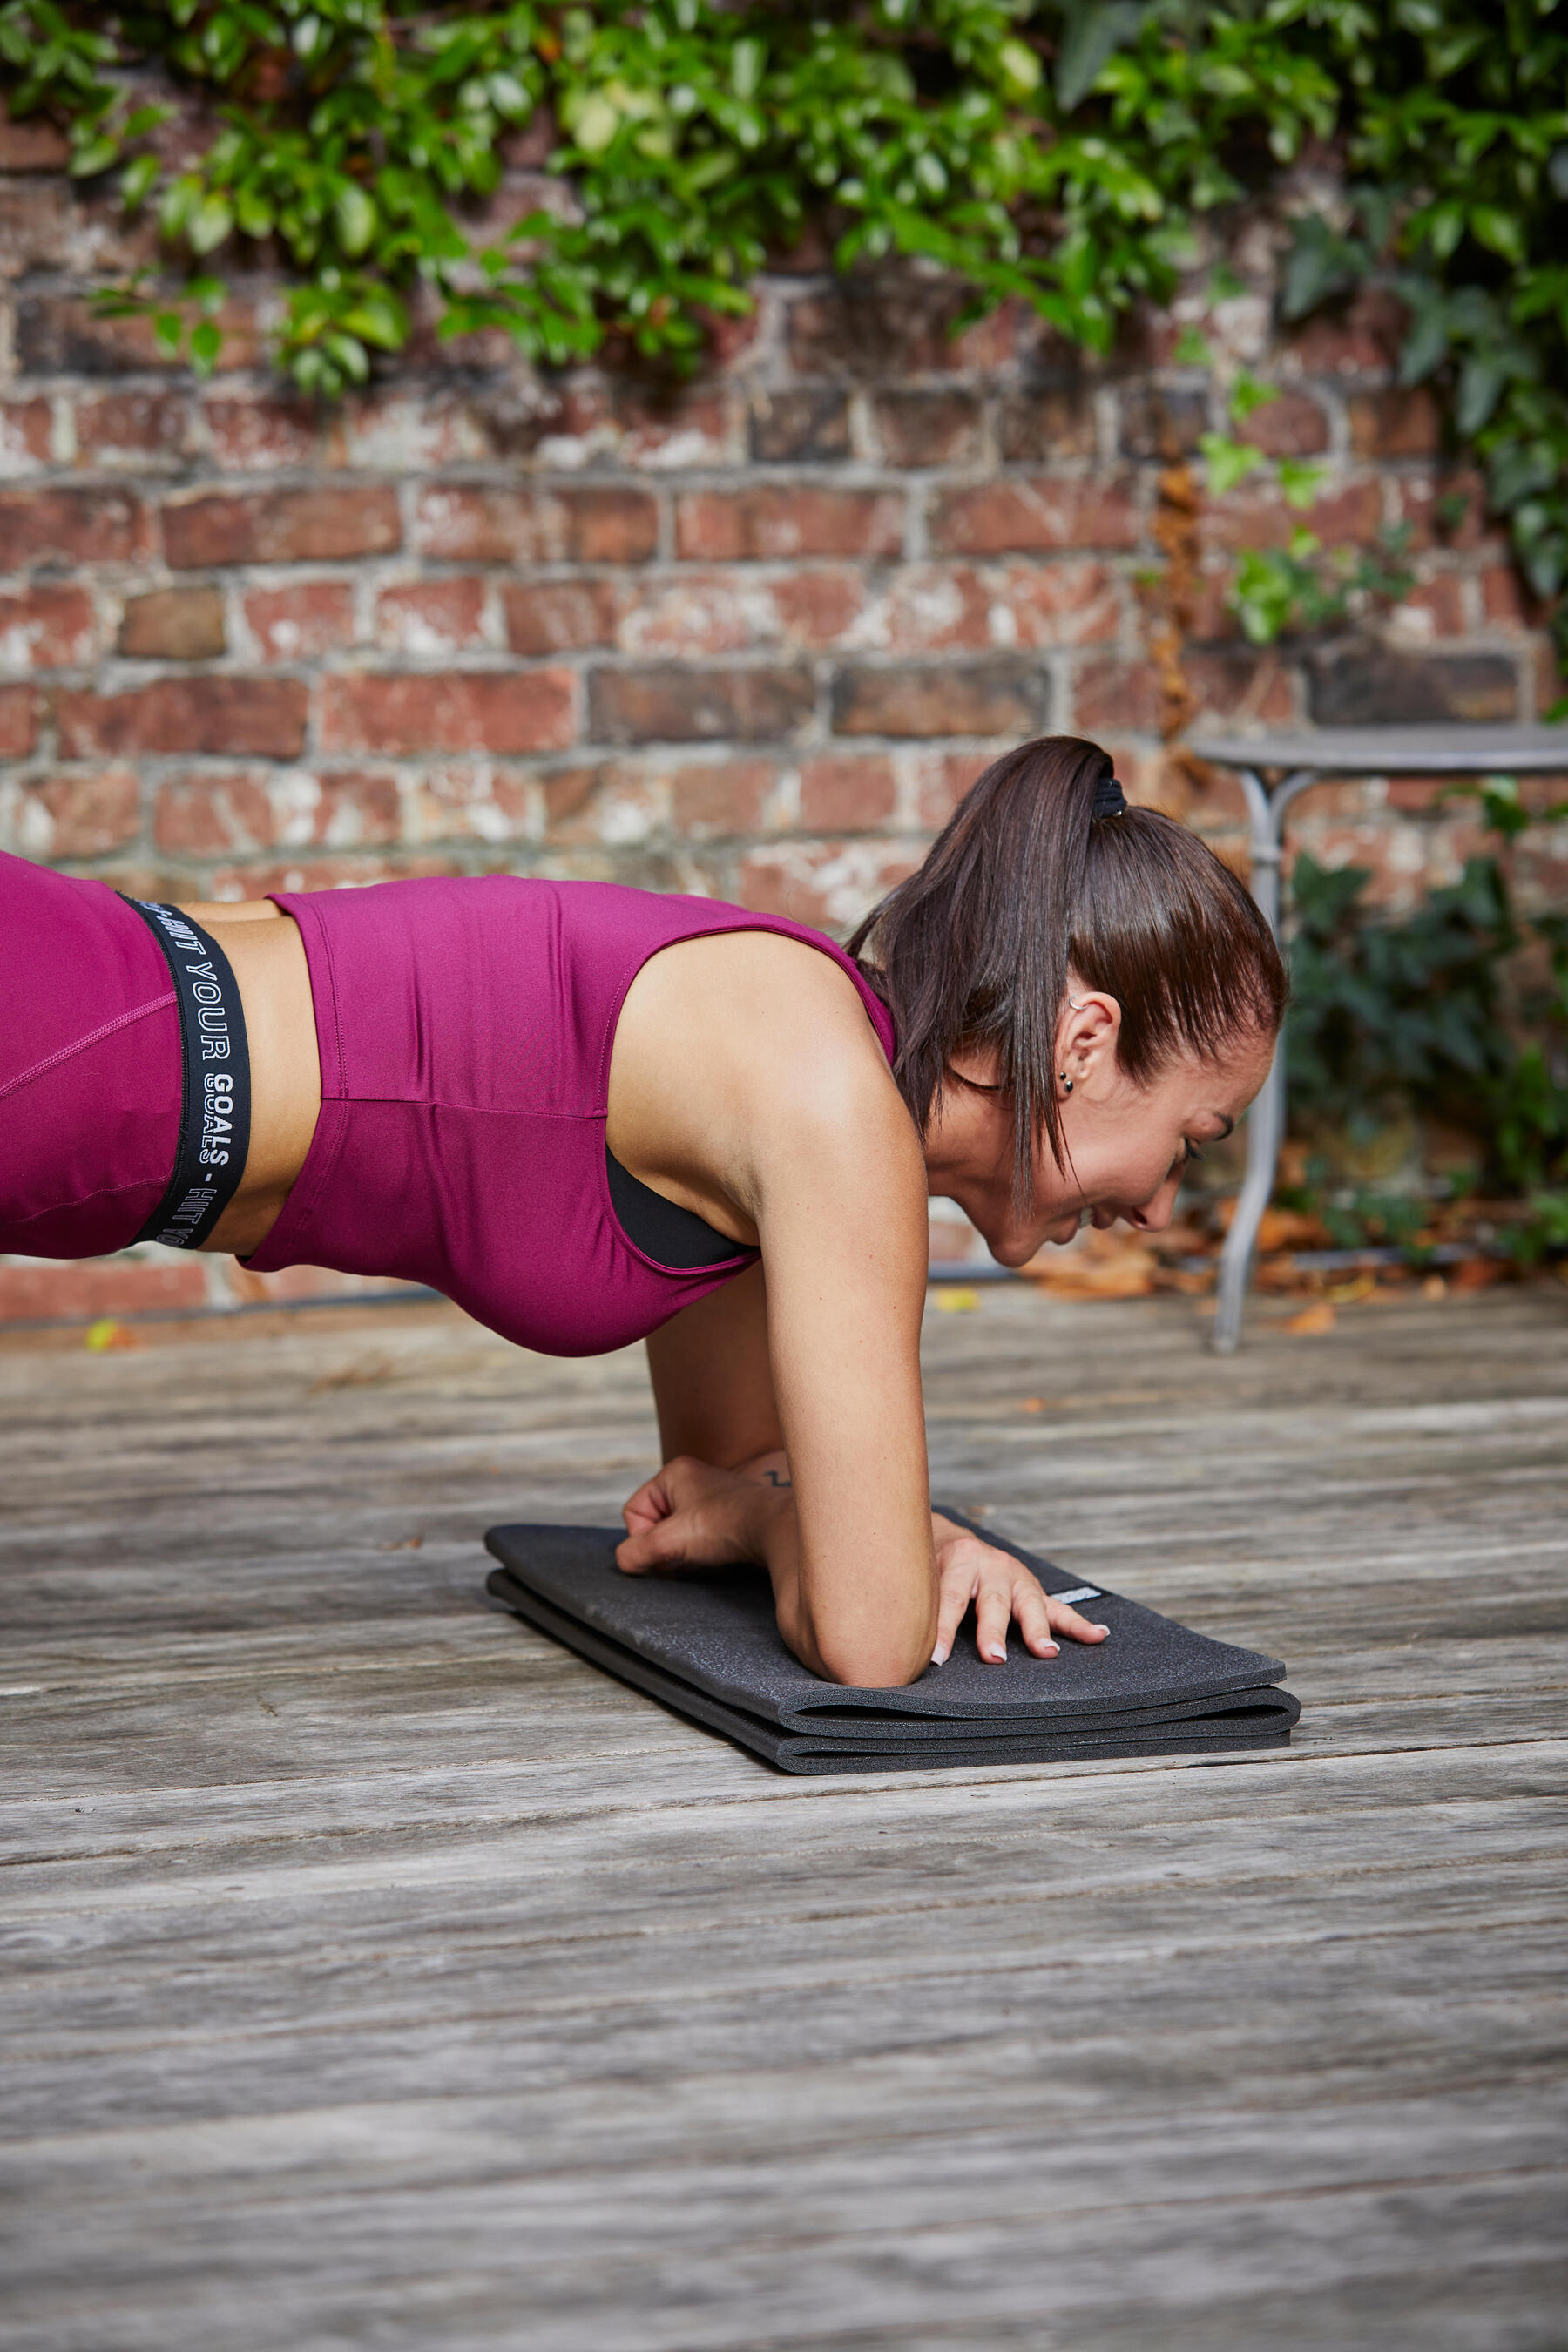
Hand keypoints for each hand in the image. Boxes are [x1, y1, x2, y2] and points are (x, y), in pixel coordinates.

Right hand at [617, 1455, 782, 1574]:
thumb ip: (636, 1552)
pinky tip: (713, 1555)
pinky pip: (698, 1534)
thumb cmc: (725, 1526)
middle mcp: (692, 1478)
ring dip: (681, 1549)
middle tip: (679, 1556)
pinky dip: (699, 1549)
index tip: (664, 1550)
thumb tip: (625, 1561)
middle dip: (662, 1544)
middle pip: (654, 1521)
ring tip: (700, 1555)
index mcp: (673, 1473)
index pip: (633, 1510)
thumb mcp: (670, 1542)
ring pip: (676, 1530)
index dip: (642, 1537)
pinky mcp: (727, 1513)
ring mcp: (711, 1495)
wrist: (775, 1528)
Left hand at [931, 1524, 1109, 1666]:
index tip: (935, 1660)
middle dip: (993, 1630)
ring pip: (1030, 1604)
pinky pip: (1058, 1609)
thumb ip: (917, 1603)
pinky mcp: (1032, 1590)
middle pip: (992, 1602)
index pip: (949, 1598)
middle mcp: (990, 1565)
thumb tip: (899, 1647)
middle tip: (993, 1657)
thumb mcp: (920, 1576)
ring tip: (1047, 1653)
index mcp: (957, 1561)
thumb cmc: (930, 1565)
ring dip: (1038, 1631)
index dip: (941, 1630)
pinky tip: (1099, 1636)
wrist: (949, 1536)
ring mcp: (1015, 1578)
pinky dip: (1078, 1624)